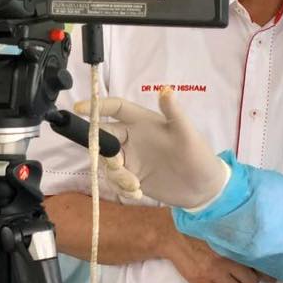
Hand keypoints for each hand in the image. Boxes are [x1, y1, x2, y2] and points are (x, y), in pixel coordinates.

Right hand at [74, 89, 228, 208]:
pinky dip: (121, 187)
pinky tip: (137, 193)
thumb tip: (166, 89)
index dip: (97, 106)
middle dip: (104, 152)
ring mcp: (132, 158)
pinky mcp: (132, 177)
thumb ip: (174, 113)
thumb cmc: (198, 156)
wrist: (204, 189)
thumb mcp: (187, 134)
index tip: (79, 109)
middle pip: (104, 138)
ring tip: (135, 186)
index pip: (116, 109)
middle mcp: (134, 138)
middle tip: (119, 166)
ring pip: (106, 162)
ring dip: (115, 175)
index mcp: (144, 122)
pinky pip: (114, 180)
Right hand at [163, 227, 275, 282]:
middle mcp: (225, 259)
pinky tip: (217, 282)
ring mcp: (212, 272)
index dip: (266, 273)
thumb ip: (241, 241)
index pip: (259, 265)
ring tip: (229, 278)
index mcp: (234, 244)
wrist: (173, 233)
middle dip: (249, 279)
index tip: (271, 277)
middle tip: (243, 273)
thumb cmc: (201, 230)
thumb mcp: (224, 230)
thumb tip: (262, 254)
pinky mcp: (199, 281)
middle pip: (250, 281)